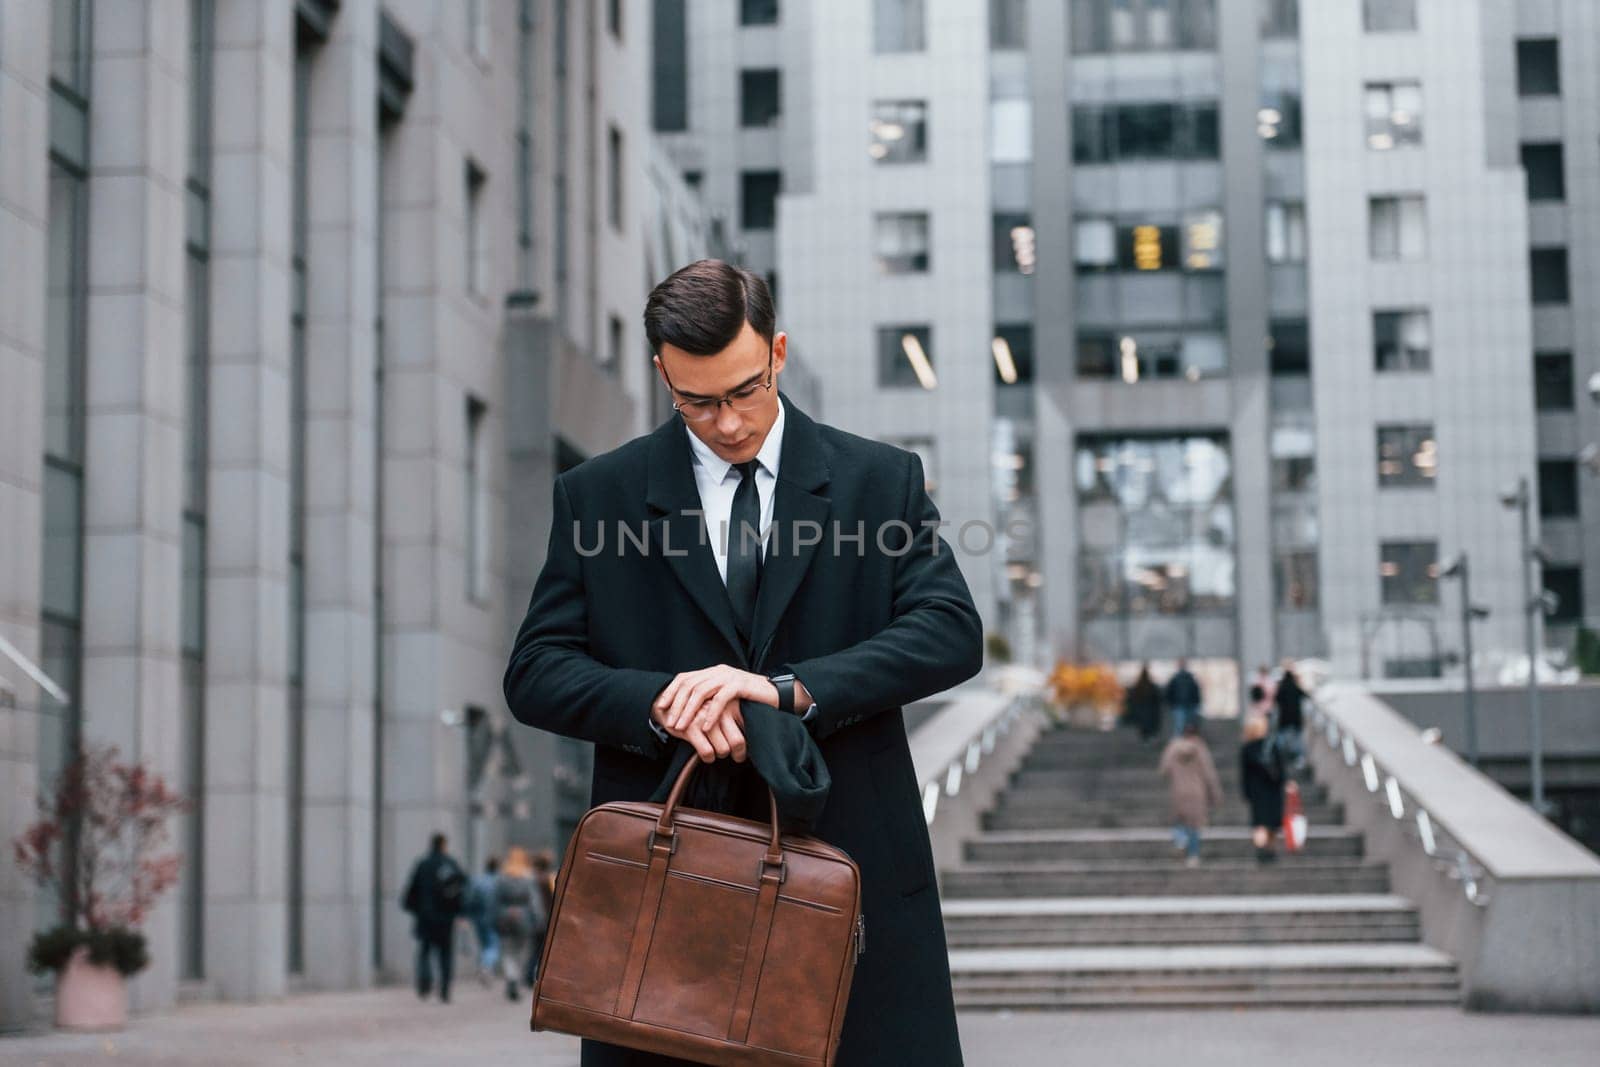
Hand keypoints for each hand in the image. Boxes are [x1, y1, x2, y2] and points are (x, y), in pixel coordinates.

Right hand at [652, 699, 746, 763]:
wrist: (669, 703)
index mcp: (729, 702)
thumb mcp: (720, 707)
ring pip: (723, 749)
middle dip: (739, 754)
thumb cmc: (701, 709)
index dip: (749, 741)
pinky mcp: (690, 727)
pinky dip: (708, 757)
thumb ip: (735, 716)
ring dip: (721, 754)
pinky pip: (707, 752)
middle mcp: (718, 709)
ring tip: (718, 752)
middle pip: (738, 741)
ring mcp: (705, 718)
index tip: (744, 749)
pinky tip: (707, 755)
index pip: (748, 727)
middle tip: (737, 757)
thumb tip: (757, 733)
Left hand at [654, 666, 777, 756]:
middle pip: (689, 684)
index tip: (660, 708)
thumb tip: (686, 713)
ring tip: (682, 727)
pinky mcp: (741, 684)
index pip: (684, 678)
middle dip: (676, 705)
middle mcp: (718, 671)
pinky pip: (721, 698)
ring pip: (701, 691)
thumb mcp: (725, 698)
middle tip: (669, 722)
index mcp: (712, 672)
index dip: (670, 692)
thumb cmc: (749, 701)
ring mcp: (729, 676)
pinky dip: (710, 713)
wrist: (777, 696)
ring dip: (689, 711)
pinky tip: (704, 726)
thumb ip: (709, 699)